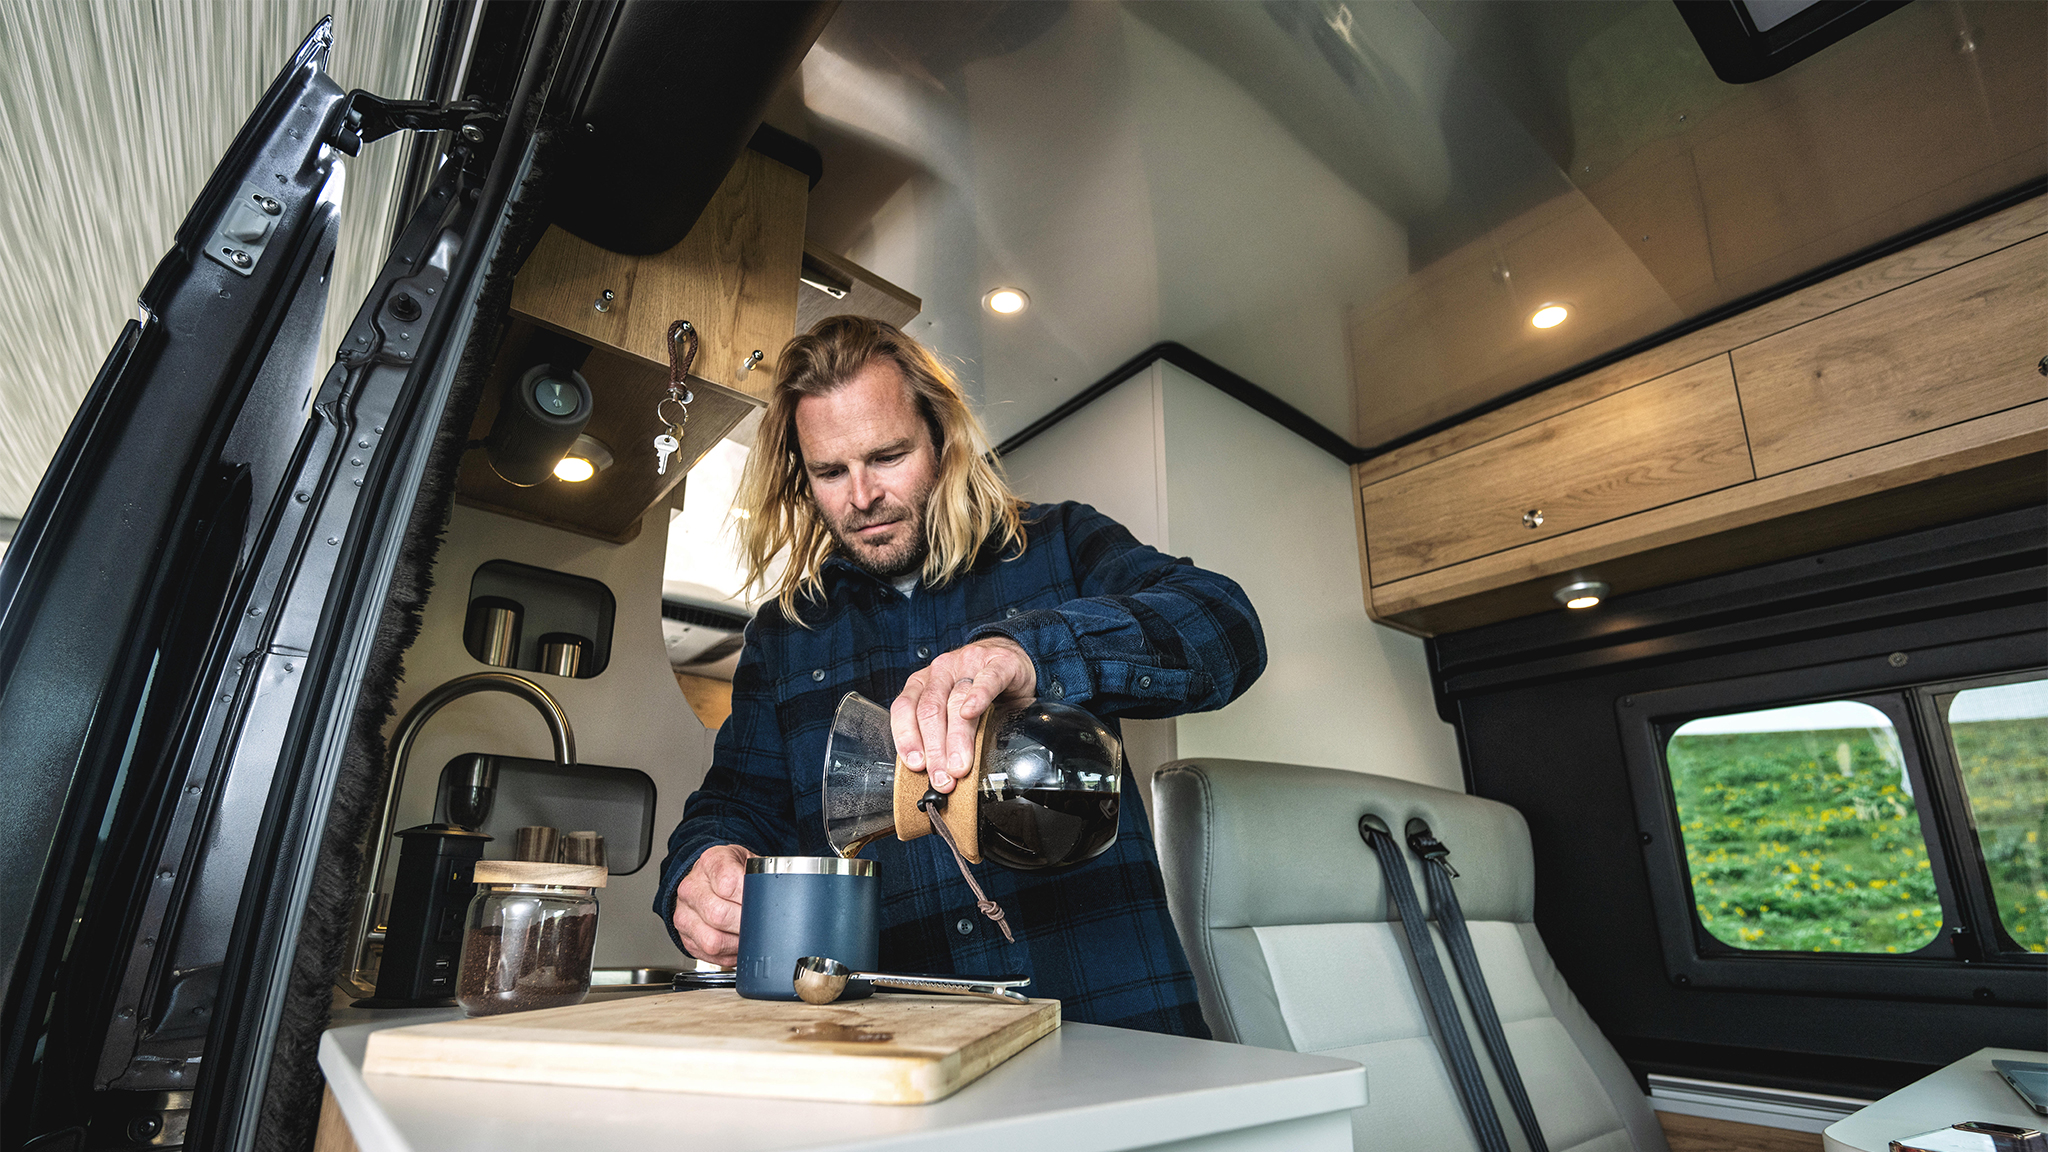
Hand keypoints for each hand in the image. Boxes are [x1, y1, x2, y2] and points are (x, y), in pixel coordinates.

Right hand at [671, 843, 752, 965]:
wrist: (710, 880)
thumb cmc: (733, 871)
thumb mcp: (748, 862)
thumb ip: (761, 877)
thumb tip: (775, 897)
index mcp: (710, 862)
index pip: (729, 883)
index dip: (750, 898)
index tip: (762, 903)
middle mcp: (691, 888)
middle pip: (719, 915)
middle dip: (746, 924)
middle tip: (760, 924)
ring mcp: (684, 914)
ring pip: (712, 940)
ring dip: (737, 942)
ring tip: (749, 935)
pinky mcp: (686, 937)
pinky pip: (709, 955)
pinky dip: (729, 954)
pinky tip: (737, 942)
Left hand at [891, 637, 1036, 791]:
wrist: (1011, 659)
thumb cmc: (978, 689)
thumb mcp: (951, 708)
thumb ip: (940, 734)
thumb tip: (934, 775)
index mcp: (923, 683)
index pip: (904, 709)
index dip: (907, 738)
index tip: (916, 765)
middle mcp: (941, 671)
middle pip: (930, 710)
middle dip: (935, 749)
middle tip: (942, 776)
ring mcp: (968, 664)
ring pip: (955, 700)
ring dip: (956, 738)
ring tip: (960, 764)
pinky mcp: (998, 663)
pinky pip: (986, 679)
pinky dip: (977, 697)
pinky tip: (971, 712)